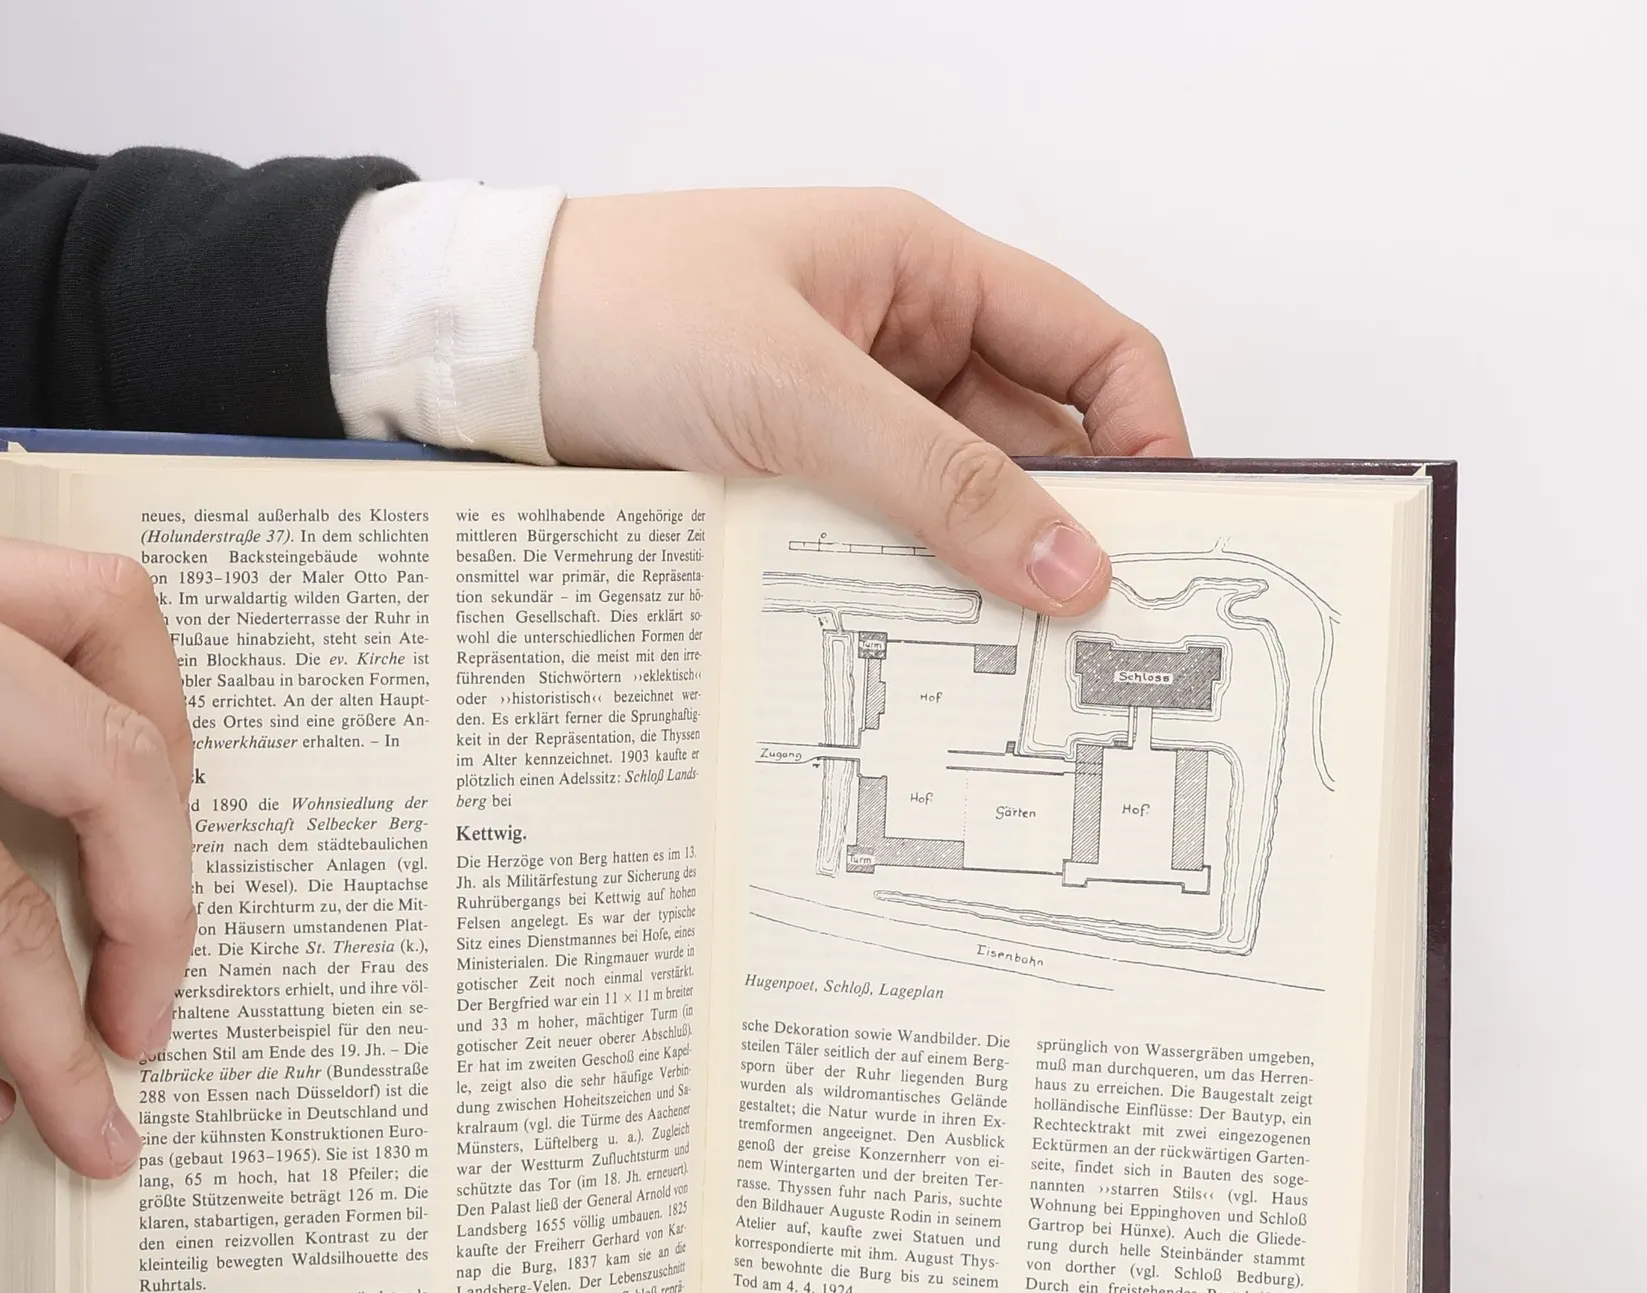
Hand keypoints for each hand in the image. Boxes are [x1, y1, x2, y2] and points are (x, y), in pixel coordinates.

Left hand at [535, 189, 1189, 612]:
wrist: (487, 358)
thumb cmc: (627, 315)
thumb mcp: (797, 392)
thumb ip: (937, 480)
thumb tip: (1070, 565)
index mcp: (924, 273)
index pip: (1087, 347)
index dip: (1144, 433)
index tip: (1160, 534)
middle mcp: (897, 346)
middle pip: (1030, 446)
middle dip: (1065, 532)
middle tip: (1093, 636)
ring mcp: (843, 424)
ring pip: (953, 509)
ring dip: (979, 576)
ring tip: (1012, 665)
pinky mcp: (790, 490)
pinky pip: (878, 546)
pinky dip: (903, 595)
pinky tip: (918, 652)